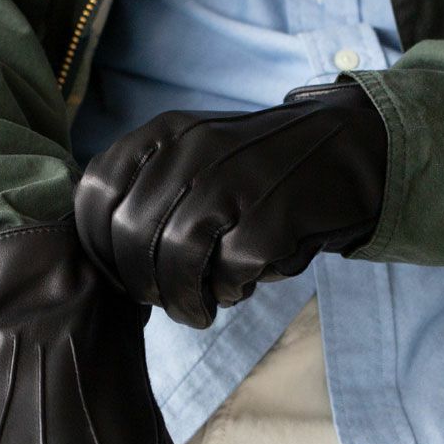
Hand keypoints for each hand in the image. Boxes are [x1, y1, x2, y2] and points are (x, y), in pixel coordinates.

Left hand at [74, 79, 387, 327]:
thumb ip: (147, 187)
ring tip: (199, 310)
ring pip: (176, 257)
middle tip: (161, 301)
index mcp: (166, 133)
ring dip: (183, 299)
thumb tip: (102, 253)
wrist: (348, 151)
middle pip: (132, 233)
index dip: (98, 246)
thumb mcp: (197, 154)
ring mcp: (234, 181)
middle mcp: (194, 149)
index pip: (95, 192)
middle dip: (140, 283)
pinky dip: (232, 290)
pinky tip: (243, 285)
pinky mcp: (272, 215)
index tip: (119, 275)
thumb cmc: (261, 171)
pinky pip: (230, 272)